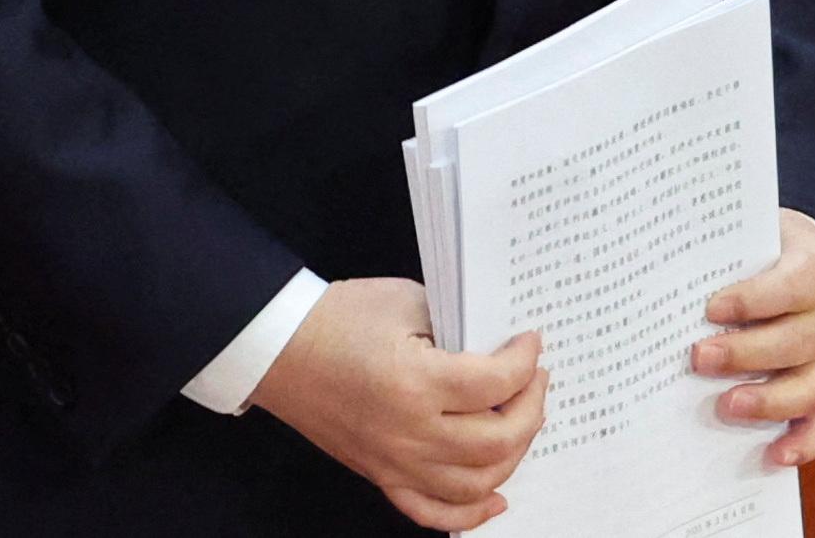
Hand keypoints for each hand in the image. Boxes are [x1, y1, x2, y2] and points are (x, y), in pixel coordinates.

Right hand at [250, 278, 546, 531]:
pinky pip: (433, 512)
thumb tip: (500, 346)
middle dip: (531, 406)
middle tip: (535, 378)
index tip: (531, 343)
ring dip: (513, 453)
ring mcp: (394, 462)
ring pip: (476, 483)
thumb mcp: (407, 302)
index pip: (496, 383)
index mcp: (415, 383)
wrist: (279, 349)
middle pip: (497, 440)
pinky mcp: (381, 476)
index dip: (525, 361)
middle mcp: (408, 433)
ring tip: (521, 419)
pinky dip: (471, 513)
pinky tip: (496, 496)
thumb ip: (458, 326)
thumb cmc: (337, 319)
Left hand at [694, 207, 814, 468]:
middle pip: (798, 341)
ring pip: (814, 386)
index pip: (794, 284)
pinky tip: (771, 454)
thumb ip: (712, 251)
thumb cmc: (753, 251)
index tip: (712, 307)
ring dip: (770, 401)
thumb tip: (650, 266)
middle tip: (699, 358)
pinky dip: (803, 442)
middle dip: (746, 354)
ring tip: (726, 405)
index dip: (755, 299)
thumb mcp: (740, 237)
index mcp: (814, 269)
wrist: (791, 258)